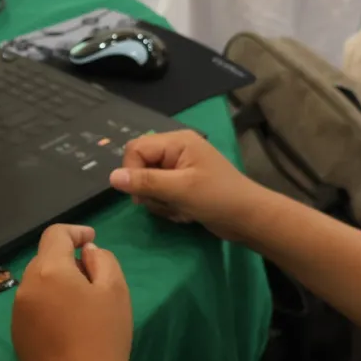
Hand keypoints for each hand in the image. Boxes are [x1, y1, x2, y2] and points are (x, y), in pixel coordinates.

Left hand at [12, 225, 134, 360]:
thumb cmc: (104, 336)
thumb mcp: (116, 290)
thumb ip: (102, 259)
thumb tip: (86, 252)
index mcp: (48, 270)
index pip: (55, 235)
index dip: (75, 231)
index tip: (92, 238)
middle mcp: (25, 288)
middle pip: (44, 260)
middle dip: (66, 261)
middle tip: (93, 276)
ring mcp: (17, 315)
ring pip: (37, 286)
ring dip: (56, 285)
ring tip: (82, 305)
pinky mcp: (17, 338)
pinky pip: (33, 310)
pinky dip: (48, 307)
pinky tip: (67, 328)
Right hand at [109, 130, 260, 239]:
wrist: (249, 218)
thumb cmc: (218, 198)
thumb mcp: (180, 190)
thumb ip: (146, 182)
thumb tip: (112, 177)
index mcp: (176, 141)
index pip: (135, 149)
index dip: (132, 172)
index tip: (143, 195)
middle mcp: (176, 150)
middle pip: (139, 166)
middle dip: (148, 190)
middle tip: (165, 203)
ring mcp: (179, 168)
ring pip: (148, 183)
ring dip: (159, 202)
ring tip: (180, 210)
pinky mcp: (183, 185)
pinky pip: (160, 193)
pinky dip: (168, 206)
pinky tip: (184, 214)